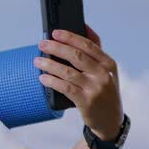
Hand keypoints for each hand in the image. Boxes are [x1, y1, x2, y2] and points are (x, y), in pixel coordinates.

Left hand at [35, 25, 123, 139]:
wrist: (110, 120)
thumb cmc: (104, 92)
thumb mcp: (106, 71)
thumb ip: (96, 51)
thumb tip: (84, 27)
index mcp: (108, 63)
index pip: (88, 45)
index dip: (70, 37)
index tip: (55, 32)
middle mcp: (103, 74)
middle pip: (76, 56)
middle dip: (56, 48)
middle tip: (42, 44)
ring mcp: (95, 88)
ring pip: (68, 72)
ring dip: (50, 65)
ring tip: (37, 61)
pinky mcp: (86, 101)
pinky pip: (65, 88)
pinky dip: (52, 81)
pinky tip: (43, 78)